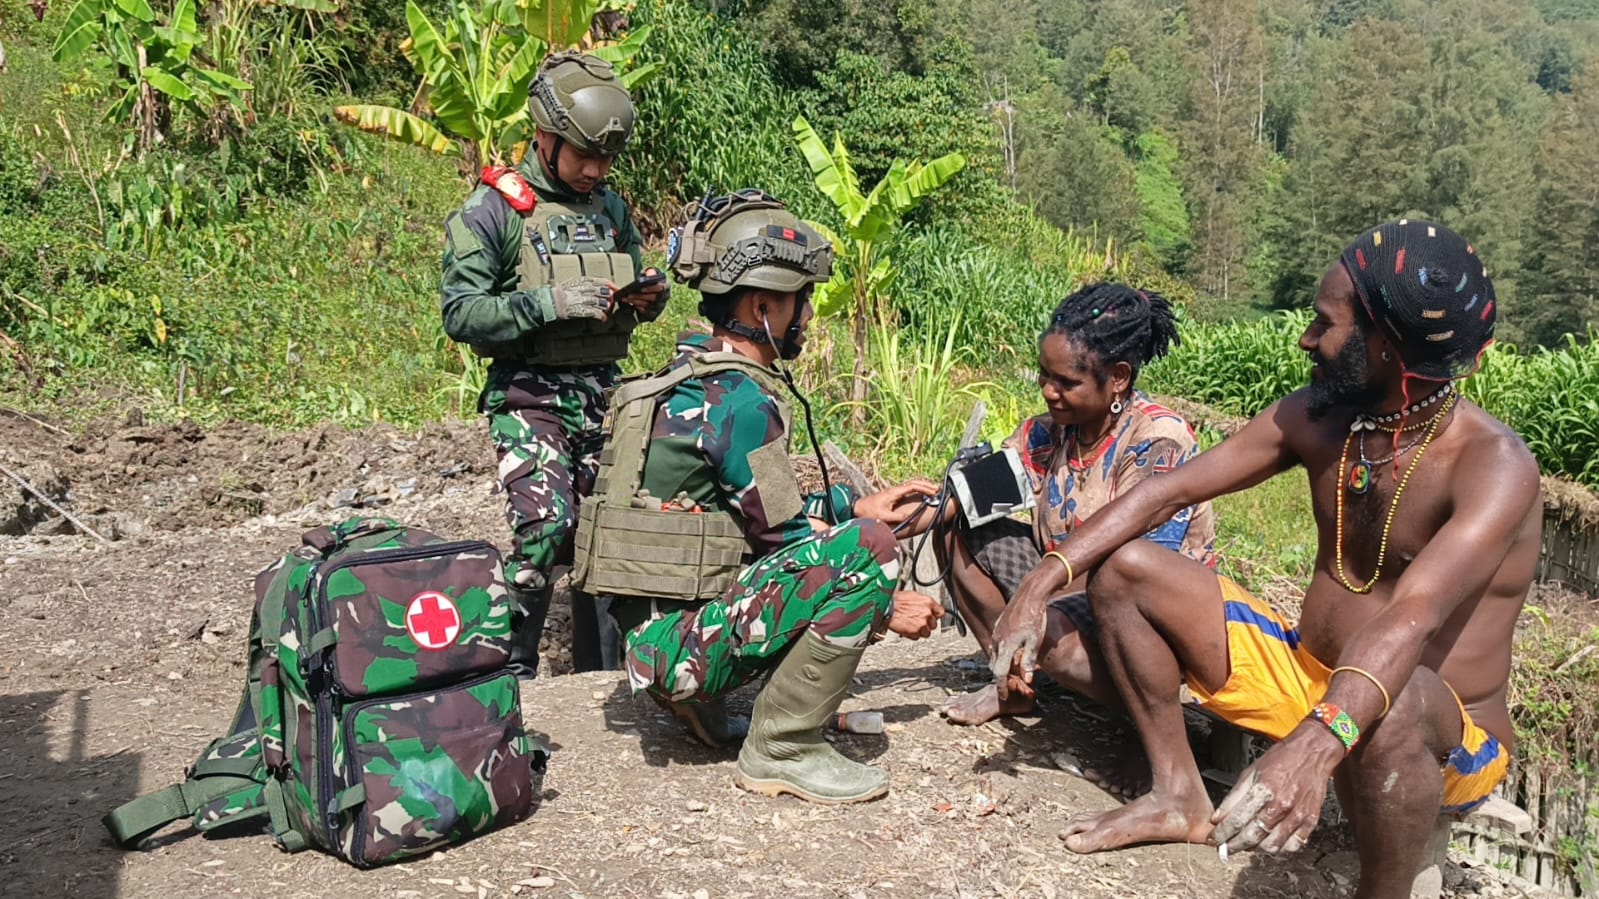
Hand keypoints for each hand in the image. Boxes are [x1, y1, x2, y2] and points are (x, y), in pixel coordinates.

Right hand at [552, 277, 612, 320]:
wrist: (551, 301)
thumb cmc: (559, 292)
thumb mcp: (573, 282)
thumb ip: (585, 283)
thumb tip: (596, 286)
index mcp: (584, 280)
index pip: (603, 281)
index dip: (611, 286)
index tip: (616, 289)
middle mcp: (586, 289)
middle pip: (605, 292)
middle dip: (609, 297)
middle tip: (610, 300)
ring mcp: (585, 300)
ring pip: (603, 303)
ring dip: (606, 307)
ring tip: (605, 309)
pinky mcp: (583, 310)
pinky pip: (597, 313)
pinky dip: (602, 316)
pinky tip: (603, 318)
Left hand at [621, 268, 669, 319]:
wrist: (649, 291)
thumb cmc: (650, 282)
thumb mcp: (651, 275)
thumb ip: (650, 273)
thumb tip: (647, 274)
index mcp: (666, 286)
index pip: (661, 288)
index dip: (651, 289)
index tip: (641, 288)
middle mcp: (665, 297)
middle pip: (654, 298)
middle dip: (641, 296)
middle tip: (629, 294)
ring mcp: (661, 306)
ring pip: (650, 305)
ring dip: (637, 302)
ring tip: (627, 299)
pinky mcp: (655, 313)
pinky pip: (648, 313)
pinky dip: (640, 309)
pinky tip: (633, 305)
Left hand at [855, 479, 940, 533]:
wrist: (857, 507)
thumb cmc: (868, 512)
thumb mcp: (883, 516)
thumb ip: (897, 517)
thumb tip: (911, 517)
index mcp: (893, 492)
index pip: (912, 486)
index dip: (924, 488)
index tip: (933, 492)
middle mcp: (895, 490)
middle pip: (914, 482)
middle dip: (927, 484)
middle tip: (939, 489)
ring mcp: (894, 491)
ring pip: (912, 484)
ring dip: (923, 486)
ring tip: (934, 490)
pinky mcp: (893, 495)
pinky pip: (908, 489)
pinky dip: (918, 489)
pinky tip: (923, 493)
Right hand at [886, 590, 940, 639]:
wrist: (886, 608)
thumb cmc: (895, 601)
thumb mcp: (913, 596)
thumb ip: (923, 604)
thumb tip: (926, 607)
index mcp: (928, 602)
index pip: (940, 612)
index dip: (935, 616)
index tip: (933, 618)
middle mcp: (927, 612)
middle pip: (934, 624)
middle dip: (927, 624)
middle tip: (918, 622)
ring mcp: (923, 623)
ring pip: (927, 632)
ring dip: (920, 631)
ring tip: (910, 625)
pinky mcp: (916, 632)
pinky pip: (917, 637)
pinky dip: (912, 635)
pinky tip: (906, 628)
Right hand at [987, 571, 1053, 693]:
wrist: (1029, 595)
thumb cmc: (1035, 618)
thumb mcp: (1035, 643)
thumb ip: (1029, 662)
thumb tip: (1027, 680)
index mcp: (1005, 647)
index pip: (999, 673)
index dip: (1002, 686)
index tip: (1004, 695)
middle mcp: (997, 641)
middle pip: (995, 666)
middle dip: (1001, 678)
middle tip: (1012, 686)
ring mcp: (996, 633)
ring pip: (994, 656)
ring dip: (1001, 666)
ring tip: (1013, 672)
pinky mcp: (998, 627)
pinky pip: (996, 646)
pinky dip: (1001, 655)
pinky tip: (1012, 655)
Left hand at [1209, 726, 1343, 855]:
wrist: (1312, 753)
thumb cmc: (1280, 759)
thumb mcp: (1250, 772)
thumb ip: (1233, 797)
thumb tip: (1218, 818)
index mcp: (1264, 790)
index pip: (1237, 820)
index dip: (1222, 833)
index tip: (1214, 839)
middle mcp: (1281, 805)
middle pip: (1253, 837)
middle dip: (1234, 846)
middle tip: (1224, 848)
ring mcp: (1298, 815)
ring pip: (1272, 846)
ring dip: (1255, 849)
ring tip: (1246, 844)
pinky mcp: (1311, 821)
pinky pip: (1293, 845)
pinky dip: (1279, 848)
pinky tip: (1269, 841)